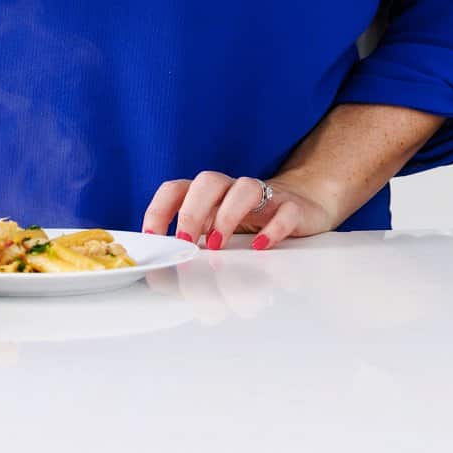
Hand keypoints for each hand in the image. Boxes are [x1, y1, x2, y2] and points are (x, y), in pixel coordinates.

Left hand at [142, 169, 338, 250]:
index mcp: (208, 193)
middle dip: (192, 211)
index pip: (177, 189)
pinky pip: (284, 211)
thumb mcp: (216, 227)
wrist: (300, 203)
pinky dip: (273, 228)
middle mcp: (232, 188)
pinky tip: (261, 247)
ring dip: (227, 215)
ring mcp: (263, 195)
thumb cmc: (249, 219)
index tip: (152, 235)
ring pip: (245, 188)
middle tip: (185, 241)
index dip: (160, 208)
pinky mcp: (291, 206)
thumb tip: (166, 270)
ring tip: (218, 245)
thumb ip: (194, 241)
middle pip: (208, 182)